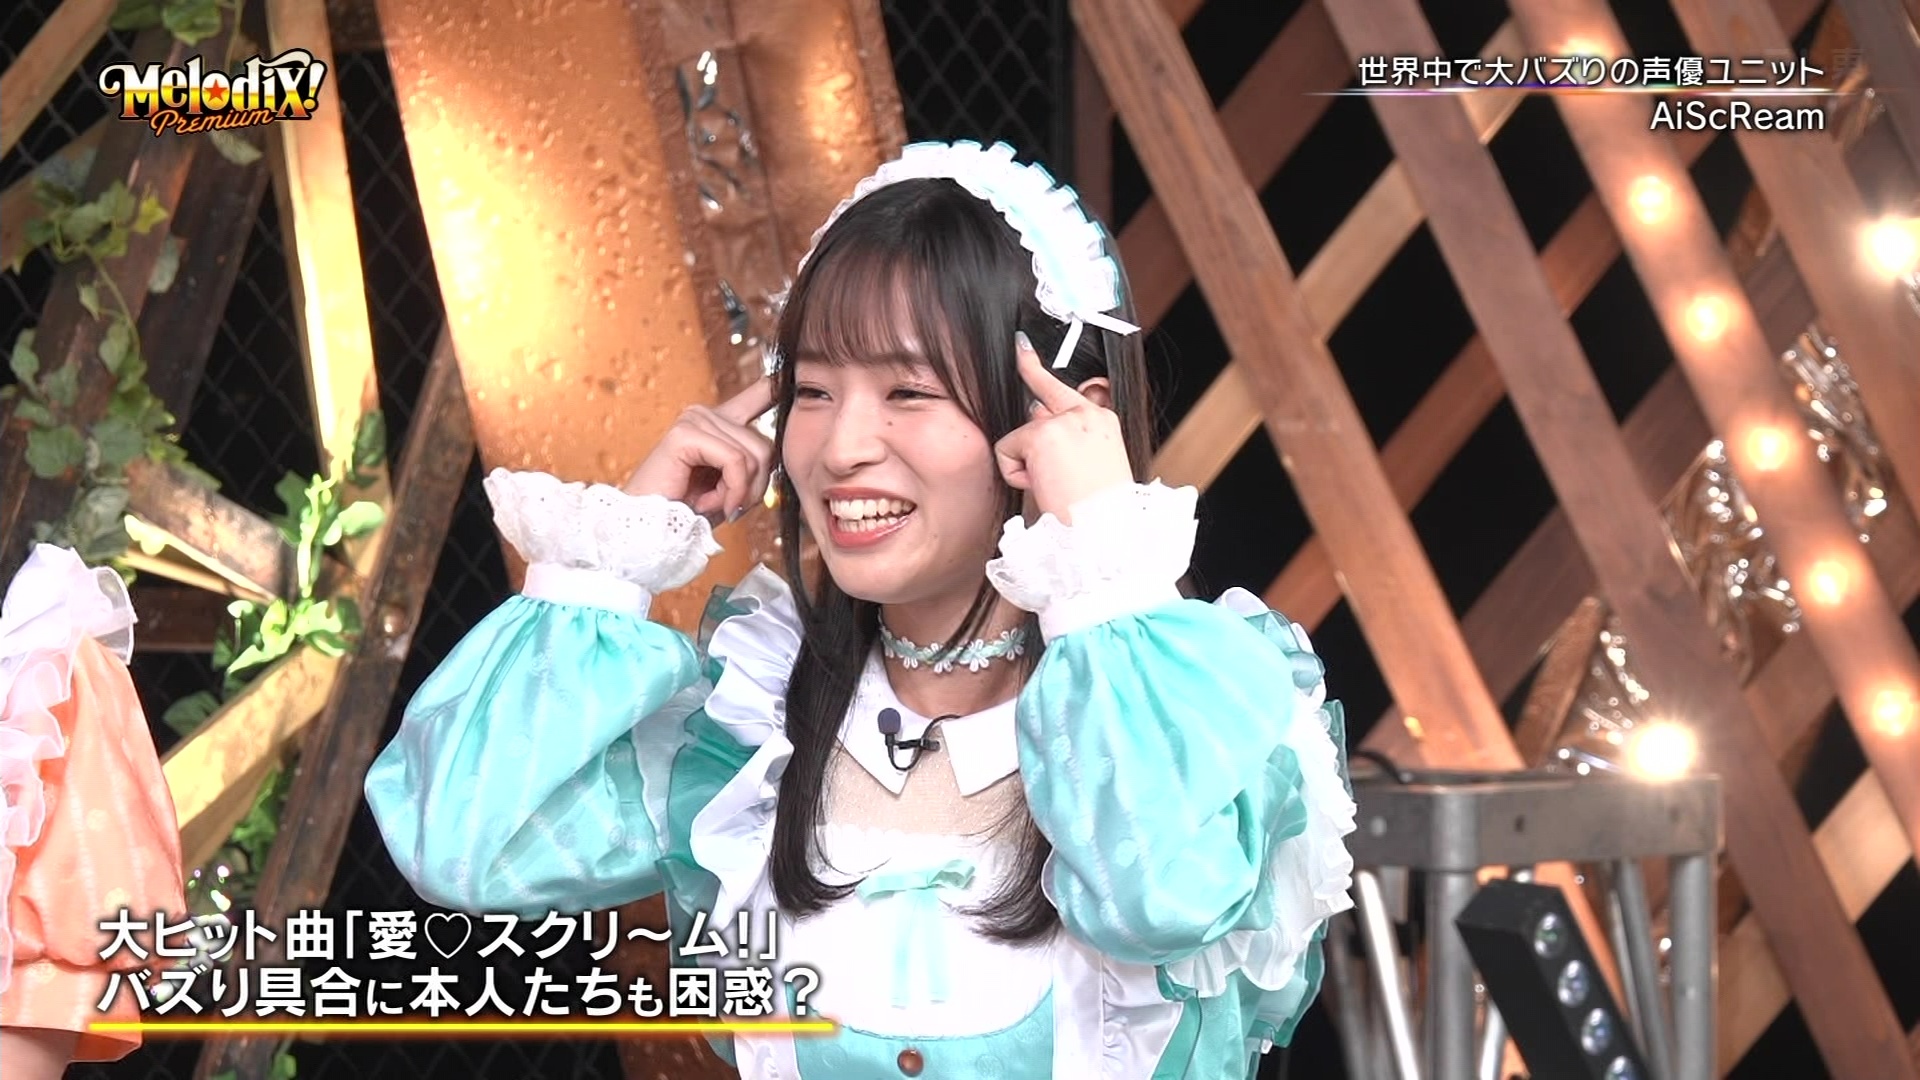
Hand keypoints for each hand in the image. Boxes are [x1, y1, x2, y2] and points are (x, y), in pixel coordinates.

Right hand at [624, 376, 775, 522]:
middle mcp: (707, 414)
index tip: (795, 371)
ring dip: (739, 492)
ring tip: (711, 503)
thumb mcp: (735, 487)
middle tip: (727, 504)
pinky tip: (708, 503)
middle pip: (766, 445)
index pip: (760, 393)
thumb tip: (781, 444)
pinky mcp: (686, 433)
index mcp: (721, 423)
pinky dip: (730, 490)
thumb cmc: (690, 514)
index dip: (780, 385)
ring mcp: (695, 420)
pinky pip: (735, 461)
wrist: (651, 533)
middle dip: (755, 486)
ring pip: (753, 455)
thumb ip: (756, 463)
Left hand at [994, 333, 1133, 521]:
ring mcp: (1063, 421)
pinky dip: (1015, 474)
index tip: (1027, 349)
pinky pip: (1007, 450)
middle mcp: (1086, 413)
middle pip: (1044, 387)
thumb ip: (1070, 440)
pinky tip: (1041, 486)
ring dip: (1026, 463)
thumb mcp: (1095, 467)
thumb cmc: (1100, 511)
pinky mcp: (1040, 435)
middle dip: (1030, 367)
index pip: (1071, 391)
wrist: (1104, 532)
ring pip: (1021, 434)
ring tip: (1052, 486)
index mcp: (1104, 422)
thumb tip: (1038, 419)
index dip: (1044, 371)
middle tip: (1020, 347)